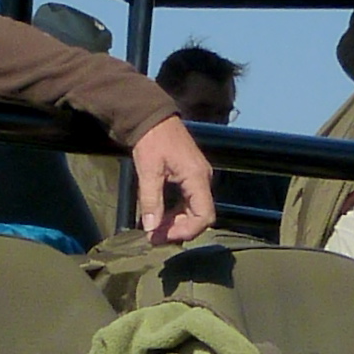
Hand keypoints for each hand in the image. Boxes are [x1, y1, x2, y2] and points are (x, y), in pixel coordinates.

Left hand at [131, 116, 215, 245]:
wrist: (153, 117)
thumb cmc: (152, 141)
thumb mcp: (149, 171)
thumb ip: (151, 201)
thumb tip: (151, 228)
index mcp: (197, 177)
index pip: (204, 216)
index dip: (186, 231)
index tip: (163, 236)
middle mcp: (203, 179)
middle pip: (199, 216)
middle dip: (178, 229)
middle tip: (153, 237)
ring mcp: (198, 178)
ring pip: (193, 210)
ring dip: (175, 223)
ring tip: (153, 229)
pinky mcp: (191, 177)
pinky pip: (188, 202)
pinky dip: (175, 212)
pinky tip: (158, 216)